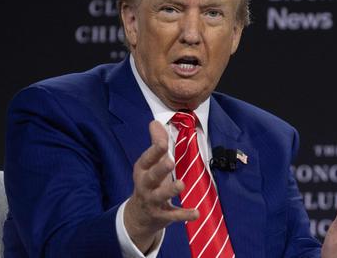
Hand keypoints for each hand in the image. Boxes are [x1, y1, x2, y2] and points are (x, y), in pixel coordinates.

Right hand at [124, 121, 199, 252]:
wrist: (139, 215)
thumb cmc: (149, 182)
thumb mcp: (151, 163)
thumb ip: (156, 142)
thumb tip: (155, 121)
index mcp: (142, 170)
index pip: (147, 158)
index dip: (154, 150)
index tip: (163, 142)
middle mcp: (145, 185)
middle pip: (151, 177)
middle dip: (160, 169)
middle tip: (170, 161)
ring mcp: (153, 201)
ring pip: (161, 195)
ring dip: (170, 190)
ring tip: (181, 184)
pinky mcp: (162, 215)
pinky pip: (173, 215)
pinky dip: (184, 215)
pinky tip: (196, 213)